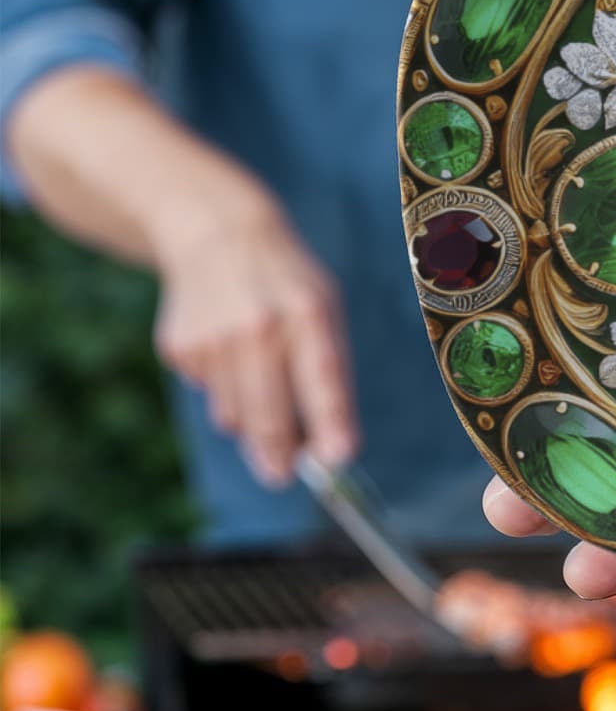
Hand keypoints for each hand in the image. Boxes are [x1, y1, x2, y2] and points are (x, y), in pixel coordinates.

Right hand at [148, 183, 357, 487]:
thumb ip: (327, 368)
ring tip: (259, 379)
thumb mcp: (323, 305)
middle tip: (283, 476)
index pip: (323, 374)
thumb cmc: (286, 281)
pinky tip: (226, 350)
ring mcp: (213, 339)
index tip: (340, 458)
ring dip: (250, 419)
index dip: (331, 420)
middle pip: (269, 412)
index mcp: (306, 310)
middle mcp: (258, 325)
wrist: (219, 234)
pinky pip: (208, 394)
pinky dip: (222, 388)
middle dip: (279, 453)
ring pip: (234, 415)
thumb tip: (325, 441)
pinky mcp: (180, 348)